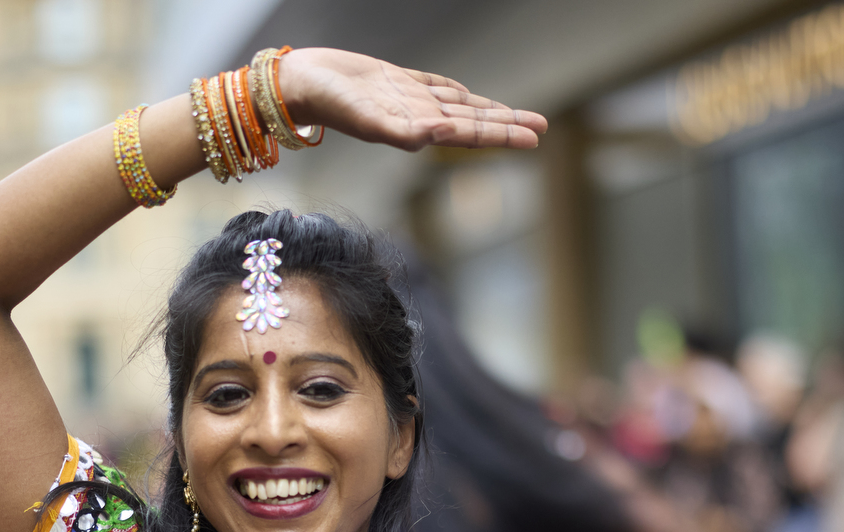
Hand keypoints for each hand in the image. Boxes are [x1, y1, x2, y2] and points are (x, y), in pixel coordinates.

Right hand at [276, 49, 546, 150]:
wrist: (301, 85)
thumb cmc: (330, 105)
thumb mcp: (369, 119)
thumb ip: (404, 131)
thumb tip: (441, 135)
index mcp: (419, 128)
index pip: (472, 132)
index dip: (503, 134)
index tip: (534, 138)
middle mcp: (420, 116)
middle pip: (474, 120)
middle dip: (508, 124)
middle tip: (542, 127)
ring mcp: (409, 99)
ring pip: (461, 104)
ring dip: (489, 110)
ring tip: (517, 115)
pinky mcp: (396, 82)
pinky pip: (435, 86)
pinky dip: (455, 92)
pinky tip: (466, 96)